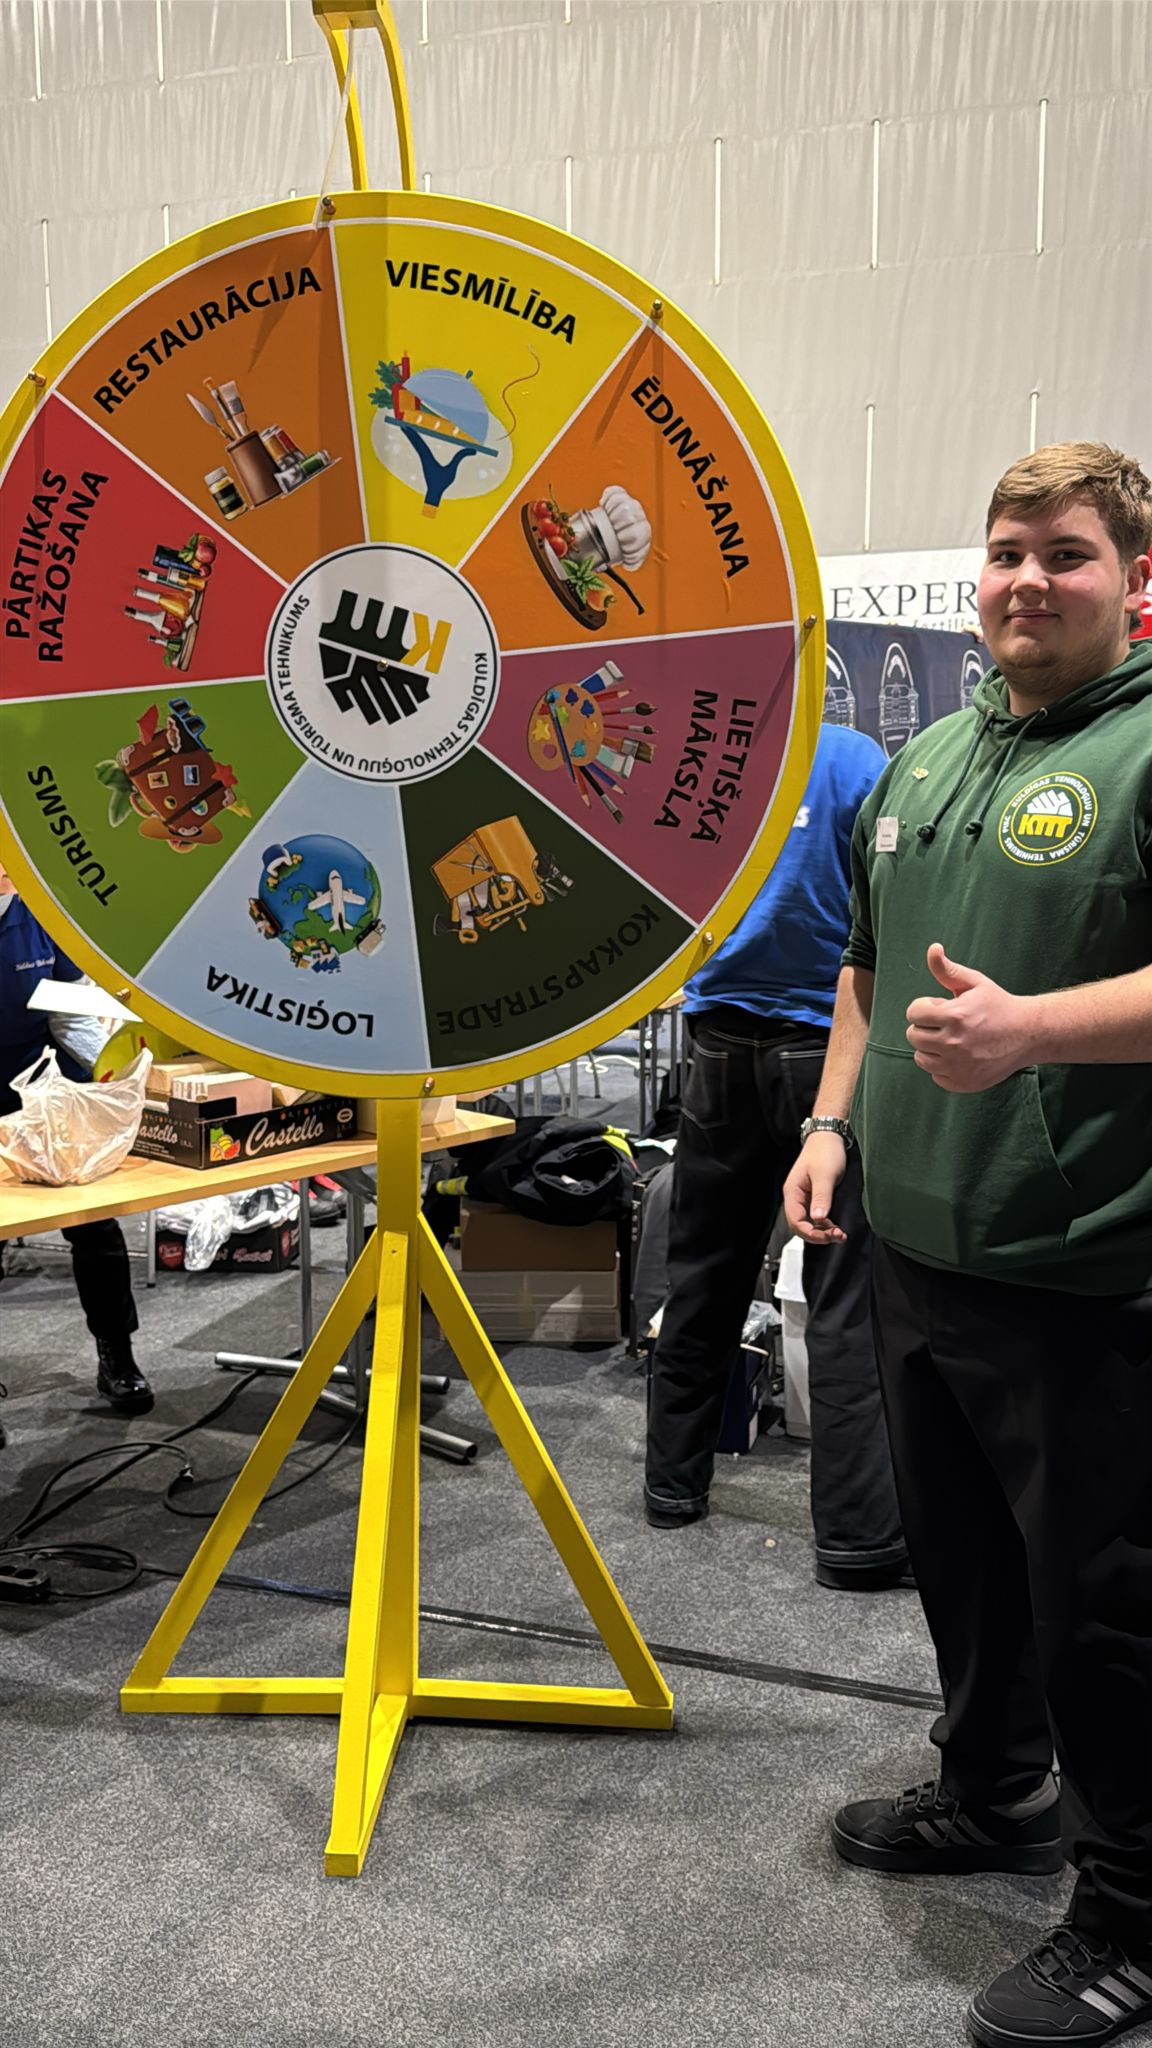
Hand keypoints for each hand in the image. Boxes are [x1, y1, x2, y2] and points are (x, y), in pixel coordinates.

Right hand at [783, 1133, 848, 1243]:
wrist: (829, 1136)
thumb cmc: (825, 1151)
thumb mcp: (825, 1175)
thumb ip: (821, 1198)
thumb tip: (818, 1219)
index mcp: (793, 1192)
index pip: (796, 1222)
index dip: (812, 1233)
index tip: (829, 1236)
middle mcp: (796, 1197)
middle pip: (800, 1226)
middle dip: (817, 1235)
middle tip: (837, 1236)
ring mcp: (804, 1198)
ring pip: (808, 1223)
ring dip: (822, 1232)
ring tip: (839, 1234)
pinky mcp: (813, 1197)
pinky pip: (815, 1217)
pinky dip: (824, 1225)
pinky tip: (834, 1226)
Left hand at [905, 943, 1033, 1092]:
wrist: (1028, 1034)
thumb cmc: (998, 1006)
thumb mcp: (975, 983)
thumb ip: (948, 970)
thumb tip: (933, 949)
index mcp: (954, 1016)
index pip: (913, 1013)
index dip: (924, 1007)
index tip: (938, 1007)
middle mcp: (953, 1044)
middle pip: (914, 1036)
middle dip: (926, 1027)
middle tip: (946, 1024)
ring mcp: (958, 1067)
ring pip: (921, 1058)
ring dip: (931, 1048)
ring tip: (952, 1039)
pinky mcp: (963, 1083)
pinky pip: (935, 1076)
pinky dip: (943, 1067)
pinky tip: (961, 1056)